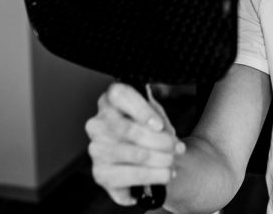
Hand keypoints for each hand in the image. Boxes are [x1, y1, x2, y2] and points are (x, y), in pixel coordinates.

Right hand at [85, 83, 186, 206]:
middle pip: (127, 129)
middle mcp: (98, 123)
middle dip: (159, 141)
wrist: (151, 157)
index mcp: (111, 100)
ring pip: (131, 154)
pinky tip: (163, 175)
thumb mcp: (157, 117)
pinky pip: (128, 177)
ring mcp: (96, 149)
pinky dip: (151, 177)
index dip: (141, 111)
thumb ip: (160, 121)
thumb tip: (165, 135)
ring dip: (159, 160)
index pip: (120, 95)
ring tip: (172, 162)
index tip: (160, 126)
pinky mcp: (100, 173)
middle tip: (176, 148)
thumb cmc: (152, 131)